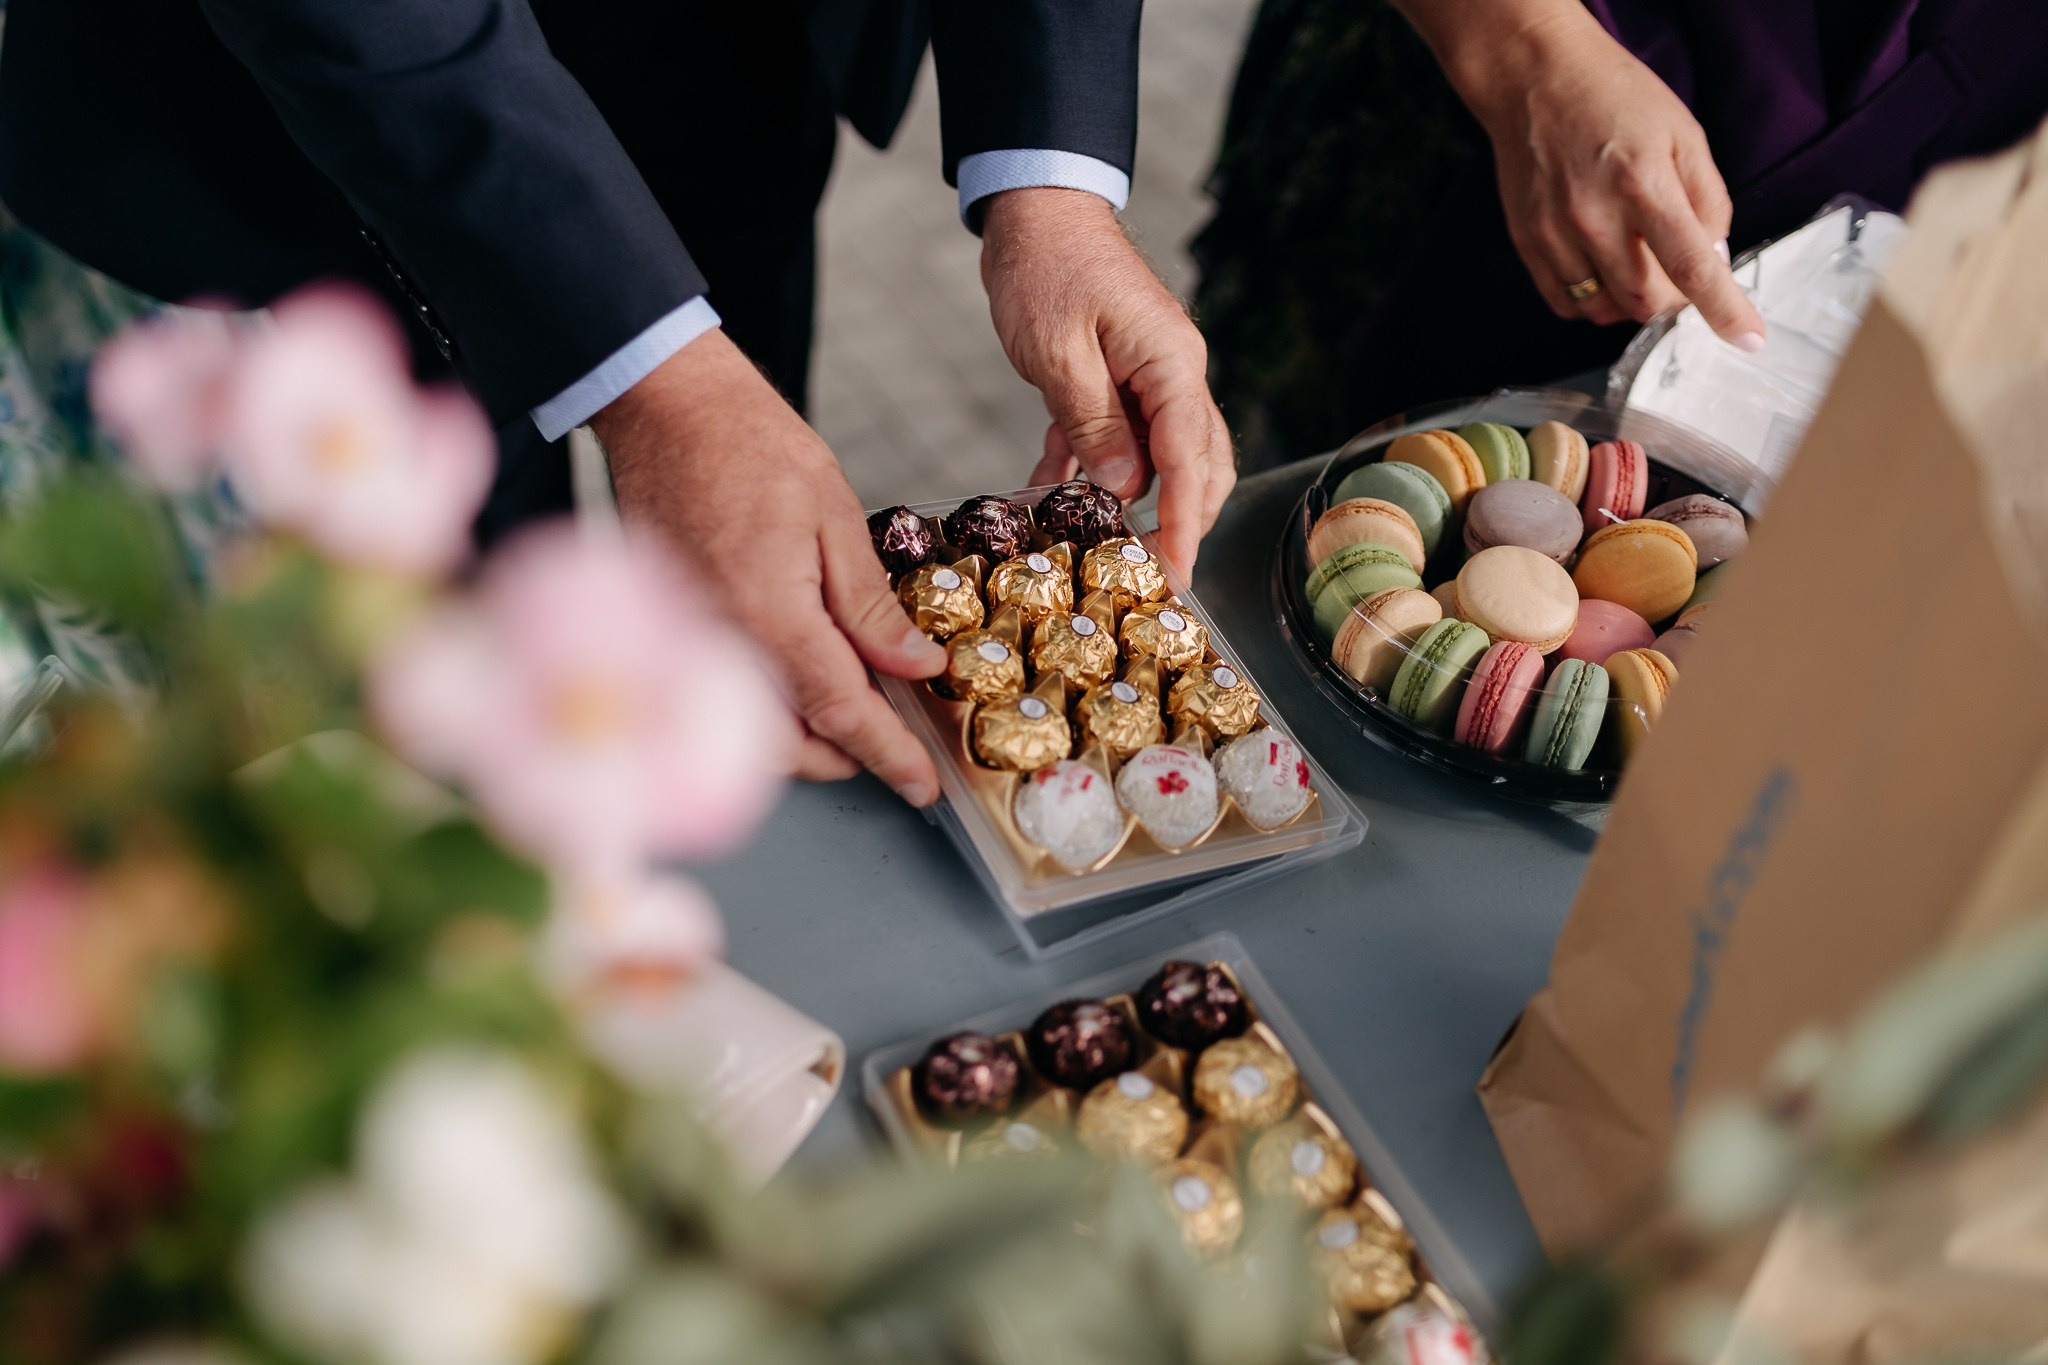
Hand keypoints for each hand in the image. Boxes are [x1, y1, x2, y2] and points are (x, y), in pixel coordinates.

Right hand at [594, 329, 946, 804]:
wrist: (663, 410)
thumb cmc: (747, 445)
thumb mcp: (834, 518)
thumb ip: (872, 608)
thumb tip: (918, 668)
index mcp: (772, 616)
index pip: (842, 715)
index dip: (889, 757)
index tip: (924, 784)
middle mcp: (722, 644)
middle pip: (788, 747)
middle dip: (845, 757)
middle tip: (895, 743)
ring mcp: (688, 643)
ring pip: (747, 734)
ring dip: (802, 743)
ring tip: (851, 714)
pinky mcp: (670, 633)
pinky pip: (719, 698)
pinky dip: (763, 711)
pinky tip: (798, 683)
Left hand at [980, 188, 1234, 577]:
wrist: (1037, 207)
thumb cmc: (1046, 265)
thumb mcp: (1059, 353)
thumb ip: (1094, 424)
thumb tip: (1123, 488)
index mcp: (1171, 365)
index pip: (1191, 461)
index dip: (1184, 524)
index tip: (1175, 573)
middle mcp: (1173, 373)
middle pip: (1197, 466)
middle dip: (1180, 522)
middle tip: (1150, 576)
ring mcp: (1149, 375)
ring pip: (1160, 456)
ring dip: (1132, 501)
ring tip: (1101, 545)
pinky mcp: (1119, 377)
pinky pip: (1117, 436)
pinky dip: (1090, 466)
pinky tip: (1053, 491)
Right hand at [1413, 0, 1764, 345]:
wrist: (1534, 79)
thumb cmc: (1613, 97)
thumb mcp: (1684, 133)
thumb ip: (1708, 199)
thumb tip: (1716, 259)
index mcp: (1644, 182)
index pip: (1691, 266)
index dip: (1723, 310)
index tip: (1748, 340)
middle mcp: (1594, 215)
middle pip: (1645, 301)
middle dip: (1673, 302)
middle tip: (1679, 274)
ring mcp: (1555, 234)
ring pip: (1604, 311)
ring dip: (1632, 304)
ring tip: (1638, 264)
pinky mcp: (1529, 243)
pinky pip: (1566, 304)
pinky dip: (1594, 302)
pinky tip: (1604, 270)